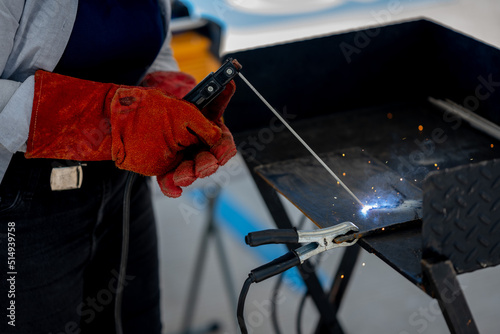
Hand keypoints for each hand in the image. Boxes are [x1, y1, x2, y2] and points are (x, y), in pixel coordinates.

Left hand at [25, 71, 221, 177]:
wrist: (120, 118)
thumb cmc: (152, 107)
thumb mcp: (183, 110)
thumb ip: (205, 124)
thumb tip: (218, 136)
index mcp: (204, 126)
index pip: (223, 140)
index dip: (225, 148)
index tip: (221, 154)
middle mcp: (195, 143)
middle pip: (210, 160)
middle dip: (207, 165)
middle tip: (200, 168)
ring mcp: (181, 157)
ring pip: (192, 173)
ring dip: (189, 176)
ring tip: (179, 176)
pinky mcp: (166, 168)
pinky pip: (172, 182)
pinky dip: (172, 187)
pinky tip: (172, 188)